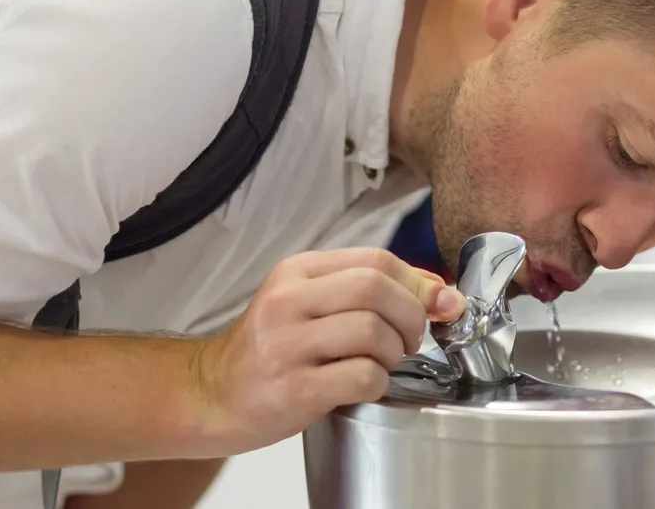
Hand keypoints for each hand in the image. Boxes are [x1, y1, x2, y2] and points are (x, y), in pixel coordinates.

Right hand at [190, 247, 465, 455]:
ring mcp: (287, 345)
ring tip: (382, 362)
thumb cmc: (270, 349)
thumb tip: (442, 293)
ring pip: (373, 332)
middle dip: (411, 315)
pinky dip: (378, 383)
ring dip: (395, 352)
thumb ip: (371, 291)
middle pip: (377, 289)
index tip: (435, 304)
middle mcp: (288, 301)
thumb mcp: (311, 303)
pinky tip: (363, 385)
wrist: (212, 395)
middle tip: (409, 339)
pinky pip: (363, 376)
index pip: (376, 259)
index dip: (418, 283)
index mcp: (296, 271)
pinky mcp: (293, 389)